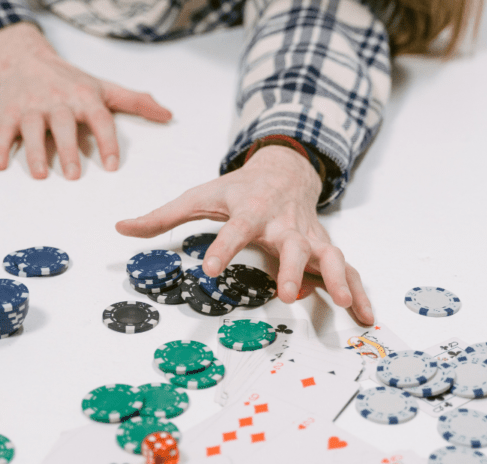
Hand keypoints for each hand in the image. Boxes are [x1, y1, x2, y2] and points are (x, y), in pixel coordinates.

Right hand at [0, 23, 172, 178]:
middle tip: (74, 176)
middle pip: (63, 125)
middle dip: (68, 149)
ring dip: (35, 152)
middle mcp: (58, 101)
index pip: (99, 119)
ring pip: (32, 129)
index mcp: (84, 96)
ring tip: (41, 175)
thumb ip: (136, 102)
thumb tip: (168, 115)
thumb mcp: (104, 88)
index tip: (111, 165)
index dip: (107, 142)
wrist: (26, 59)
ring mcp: (31, 106)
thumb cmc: (70, 80)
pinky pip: (3, 131)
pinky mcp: (7, 112)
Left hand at [115, 145, 373, 324]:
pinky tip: (365, 317)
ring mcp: (309, 236)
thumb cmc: (237, 189)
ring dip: (338, 279)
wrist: (283, 170)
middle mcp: (284, 224)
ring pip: (329, 257)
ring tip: (344, 305)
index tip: (209, 269)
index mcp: (250, 210)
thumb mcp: (199, 196)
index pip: (234, 229)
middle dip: (293, 268)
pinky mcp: (325, 248)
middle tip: (289, 293)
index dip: (222, 247)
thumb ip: (162, 216)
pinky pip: (347, 271)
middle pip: (293, 245)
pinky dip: (360, 292)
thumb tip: (120, 228)